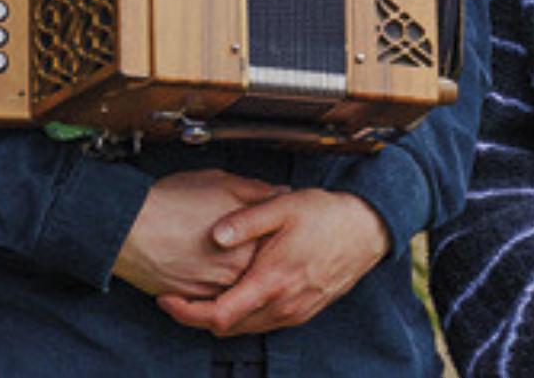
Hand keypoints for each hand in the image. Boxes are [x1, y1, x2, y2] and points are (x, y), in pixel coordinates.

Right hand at [113, 169, 284, 298]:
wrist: (129, 229)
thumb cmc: (169, 203)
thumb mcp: (219, 182)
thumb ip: (256, 190)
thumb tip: (280, 193)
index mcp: (251, 241)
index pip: (277, 240)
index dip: (273, 228)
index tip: (269, 223)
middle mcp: (238, 271)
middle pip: (259, 265)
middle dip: (254, 252)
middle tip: (238, 237)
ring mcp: (217, 289)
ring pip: (238, 283)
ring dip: (234, 271)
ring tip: (215, 251)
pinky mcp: (196, 300)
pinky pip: (215, 297)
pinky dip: (215, 285)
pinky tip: (204, 266)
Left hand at [155, 189, 390, 335]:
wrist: (366, 230)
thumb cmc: (325, 215)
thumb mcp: (282, 206)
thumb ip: (245, 221)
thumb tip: (214, 235)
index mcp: (272, 281)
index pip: (219, 315)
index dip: (187, 312)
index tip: (166, 298)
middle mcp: (282, 305)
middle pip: (227, 328)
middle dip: (197, 316)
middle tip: (176, 296)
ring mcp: (294, 312)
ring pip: (245, 328)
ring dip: (220, 316)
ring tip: (199, 293)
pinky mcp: (302, 311)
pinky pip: (263, 323)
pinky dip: (242, 315)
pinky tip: (234, 292)